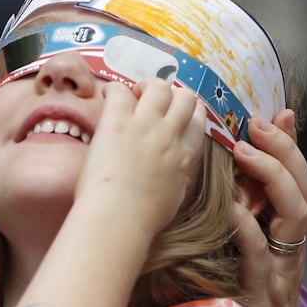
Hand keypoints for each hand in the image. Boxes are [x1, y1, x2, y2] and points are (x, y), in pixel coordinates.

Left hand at [77, 78, 207, 240]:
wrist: (119, 219)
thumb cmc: (144, 219)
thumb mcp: (175, 197)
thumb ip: (179, 178)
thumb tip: (176, 171)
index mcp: (185, 156)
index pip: (198, 119)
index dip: (187, 112)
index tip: (171, 118)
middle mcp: (170, 135)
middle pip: (184, 97)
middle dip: (170, 96)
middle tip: (151, 105)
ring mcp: (145, 125)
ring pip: (159, 87)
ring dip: (146, 87)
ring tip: (133, 97)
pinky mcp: (118, 122)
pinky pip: (120, 90)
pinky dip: (114, 91)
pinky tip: (108, 99)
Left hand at [230, 110, 306, 306]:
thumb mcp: (239, 272)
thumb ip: (238, 233)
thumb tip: (222, 194)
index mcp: (287, 247)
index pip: (300, 184)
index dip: (292, 148)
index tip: (274, 114)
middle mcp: (292, 258)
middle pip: (305, 192)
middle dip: (285, 152)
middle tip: (256, 123)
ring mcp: (280, 278)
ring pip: (296, 218)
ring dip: (272, 179)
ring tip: (244, 151)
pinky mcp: (260, 302)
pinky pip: (261, 261)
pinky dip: (249, 233)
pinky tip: (231, 212)